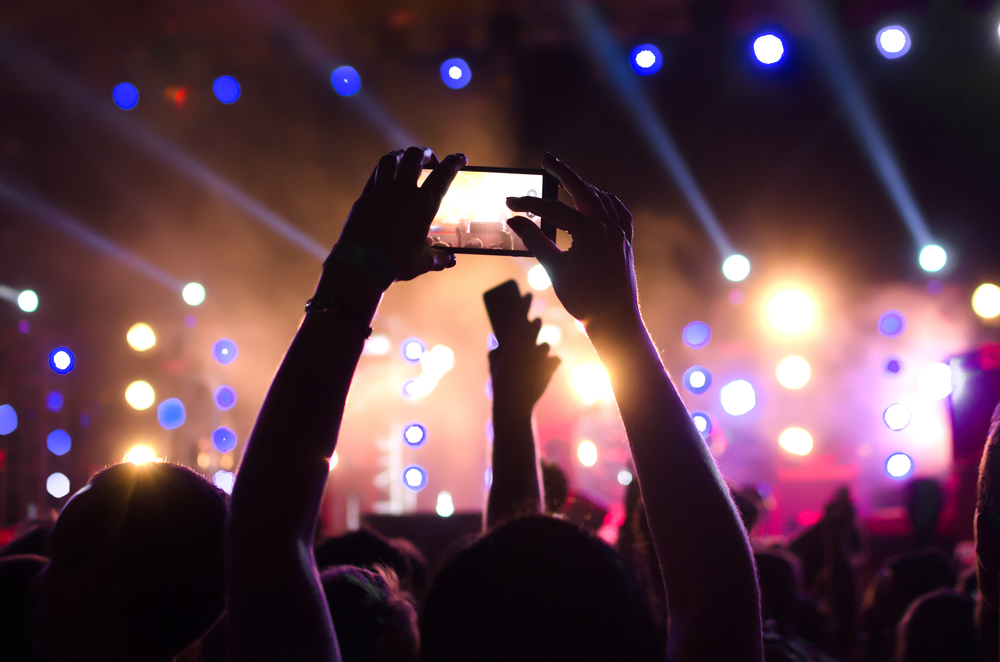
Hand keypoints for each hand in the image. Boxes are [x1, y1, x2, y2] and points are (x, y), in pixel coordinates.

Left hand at [337, 147, 466, 281]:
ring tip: (405, 157)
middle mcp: (403, 191)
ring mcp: (381, 192)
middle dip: (426, 153)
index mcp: (423, 204)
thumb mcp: (423, 262)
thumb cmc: (396, 263)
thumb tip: (450, 260)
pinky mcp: (364, 198)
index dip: (454, 162)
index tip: (460, 158)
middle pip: (415, 157)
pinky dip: (383, 171)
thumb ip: (439, 257)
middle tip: (431, 159)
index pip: (444, 174)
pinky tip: (385, 175)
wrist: (361, 265)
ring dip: (401, 155)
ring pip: (391, 160)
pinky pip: (374, 176)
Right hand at [489, 293, 560, 413]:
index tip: (528, 294)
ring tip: (537, 351)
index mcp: (512, 342)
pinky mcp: (550, 367)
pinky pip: (553, 359)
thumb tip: (496, 341)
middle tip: (535, 322)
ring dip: (541, 347)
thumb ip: (495, 352)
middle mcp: (528, 346)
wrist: (514, 405)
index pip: (520, 316)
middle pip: (535, 327)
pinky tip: (547, 366)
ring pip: (545, 345)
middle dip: (535, 325)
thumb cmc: (501, 384)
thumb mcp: (494, 366)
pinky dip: (549, 362)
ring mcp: (540, 356)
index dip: (524, 304)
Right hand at [505, 153, 637, 326]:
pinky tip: (599, 197)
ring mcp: (621, 232)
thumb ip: (535, 240)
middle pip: (582, 188)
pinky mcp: (626, 241)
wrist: (616, 321)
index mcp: (589, 229)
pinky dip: (606, 200)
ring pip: (600, 198)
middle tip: (546, 159)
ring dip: (582, 185)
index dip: (528, 204)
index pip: (552, 208)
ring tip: (565, 178)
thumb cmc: (584, 299)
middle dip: (562, 173)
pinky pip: (619, 211)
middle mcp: (608, 225)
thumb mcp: (554, 269)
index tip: (509, 203)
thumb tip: (514, 221)